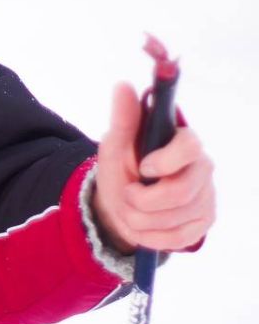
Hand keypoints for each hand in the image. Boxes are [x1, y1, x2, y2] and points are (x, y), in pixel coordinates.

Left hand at [93, 82, 215, 253]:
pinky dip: (150, 236)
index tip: (142, 168)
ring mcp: (206, 197)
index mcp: (184, 143)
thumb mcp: (116, 144)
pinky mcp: (203, 223)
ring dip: (140, 219)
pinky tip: (142, 226)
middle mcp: (202, 168)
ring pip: (175, 219)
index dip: (165, 161)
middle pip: (181, 192)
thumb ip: (124, 118)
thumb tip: (122, 85)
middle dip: (142, 200)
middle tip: (128, 193)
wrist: (120, 203)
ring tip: (131, 209)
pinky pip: (177, 238)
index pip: (190, 147)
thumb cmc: (122, 167)